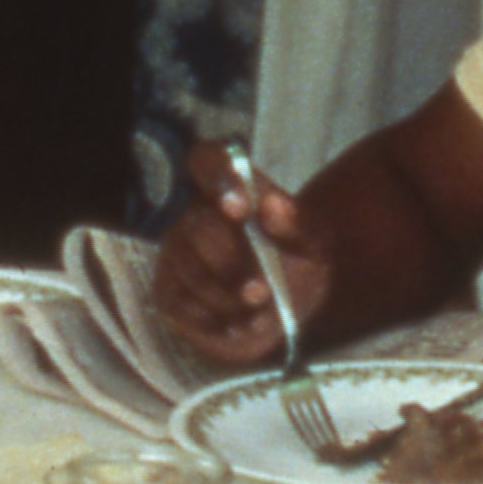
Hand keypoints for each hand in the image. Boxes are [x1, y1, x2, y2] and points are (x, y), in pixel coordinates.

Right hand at [146, 139, 325, 366]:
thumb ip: (297, 223)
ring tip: (260, 312)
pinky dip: (215, 319)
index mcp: (230, 187)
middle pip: (197, 228)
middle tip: (261, 290)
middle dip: (230, 262)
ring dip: (228, 298)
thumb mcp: (313, 242)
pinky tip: (239, 324)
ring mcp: (176, 253)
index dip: (217, 178)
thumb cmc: (297, 260)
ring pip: (190, 272)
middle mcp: (194, 213)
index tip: (241, 209)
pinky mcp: (168, 292)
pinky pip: (182, 305)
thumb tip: (272, 204)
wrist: (289, 304)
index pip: (206, 159)